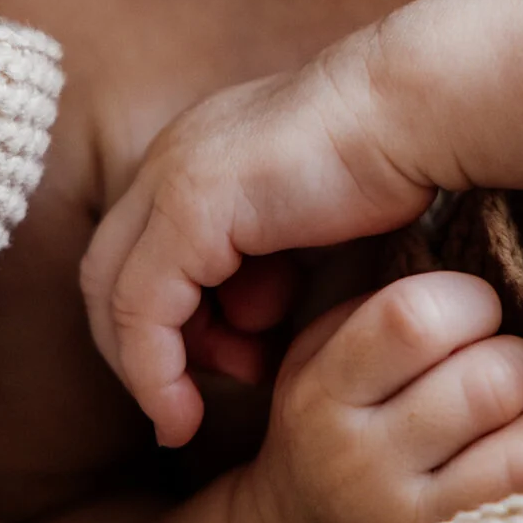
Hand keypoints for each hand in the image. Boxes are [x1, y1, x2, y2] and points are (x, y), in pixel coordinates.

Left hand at [81, 31, 438, 445]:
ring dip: (152, 367)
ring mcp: (172, 177)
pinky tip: (185, 413)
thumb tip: (250, 317)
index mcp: (196, 153)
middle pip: (108, 274)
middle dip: (146, 349)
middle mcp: (169, 158)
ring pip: (114, 295)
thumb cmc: (389, 158)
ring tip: (218, 394)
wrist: (414, 109)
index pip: (137, 253)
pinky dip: (154, 372)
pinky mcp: (189, 205)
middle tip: (197, 396)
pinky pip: (143, 310)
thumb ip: (267, 261)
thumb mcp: (308, 219)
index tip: (220, 367)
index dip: (160, 325)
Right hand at [245, 272, 522, 522]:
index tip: (477, 312)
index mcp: (323, 389)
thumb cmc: (336, 418)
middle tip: (509, 367)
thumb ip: (389, 304)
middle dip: (520, 359)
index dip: (471, 300)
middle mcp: (359, 463)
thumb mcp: (327, 350)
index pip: (413, 318)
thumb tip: (490, 258)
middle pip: (489, 381)